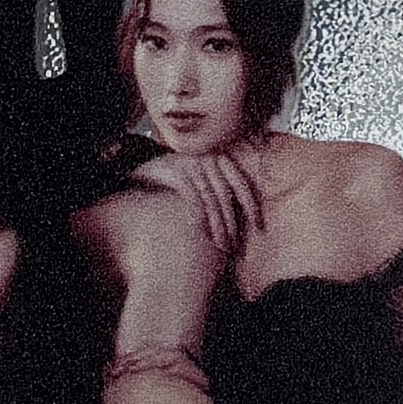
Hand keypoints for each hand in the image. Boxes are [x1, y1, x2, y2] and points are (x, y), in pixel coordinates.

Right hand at [174, 143, 269, 270]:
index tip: (259, 227)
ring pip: (211, 199)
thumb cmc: (176, 180)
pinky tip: (201, 231)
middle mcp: (208, 157)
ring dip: (217, 225)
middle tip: (233, 245)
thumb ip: (218, 189)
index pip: (241, 184)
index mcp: (219, 157)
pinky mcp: (175, 169)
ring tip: (220, 245)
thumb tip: (242, 218)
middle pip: (226, 196)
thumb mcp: (201, 179)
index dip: (251, 207)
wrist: (143, 170)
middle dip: (231, 224)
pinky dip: (199, 215)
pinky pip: (193, 197)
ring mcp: (191, 162)